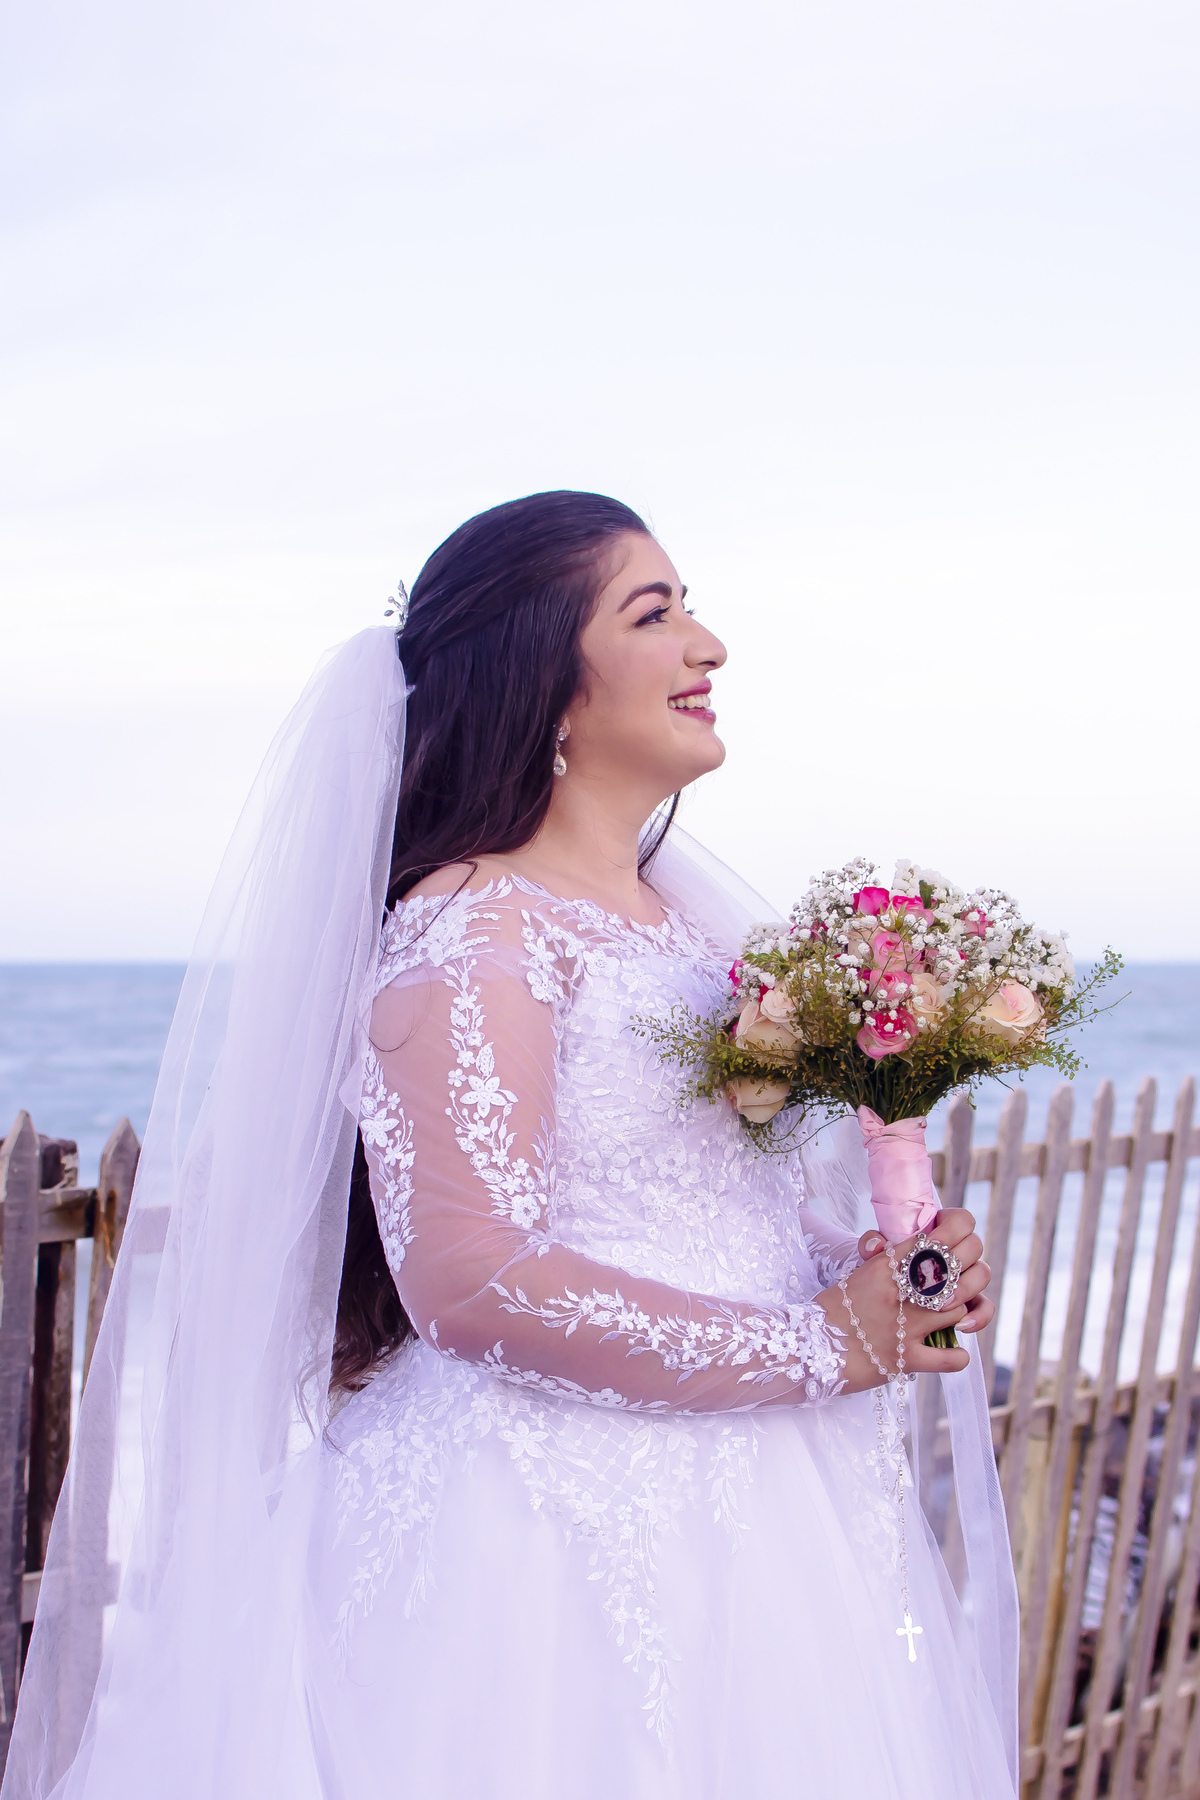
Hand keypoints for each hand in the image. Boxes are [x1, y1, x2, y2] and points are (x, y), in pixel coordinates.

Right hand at [814, 1209, 993, 1391]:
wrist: (809, 1347)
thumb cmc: (834, 1308)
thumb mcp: (858, 1271)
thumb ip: (884, 1253)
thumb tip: (895, 1241)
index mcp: (889, 1262)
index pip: (945, 1230)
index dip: (962, 1227)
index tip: (954, 1234)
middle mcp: (902, 1289)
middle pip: (965, 1262)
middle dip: (973, 1264)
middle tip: (962, 1272)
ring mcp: (907, 1325)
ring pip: (962, 1307)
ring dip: (960, 1310)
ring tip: (947, 1312)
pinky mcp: (907, 1359)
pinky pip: (953, 1358)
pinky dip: (958, 1356)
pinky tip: (951, 1350)